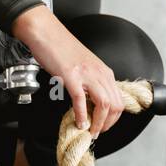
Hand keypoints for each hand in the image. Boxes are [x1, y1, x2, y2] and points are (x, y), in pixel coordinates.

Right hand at [12, 6, 125, 138]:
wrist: (46, 32)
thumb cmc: (62, 50)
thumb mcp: (85, 67)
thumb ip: (91, 83)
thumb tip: (90, 104)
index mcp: (104, 72)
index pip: (119, 100)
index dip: (113, 118)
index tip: (103, 126)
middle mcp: (100, 73)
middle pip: (116, 105)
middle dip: (108, 124)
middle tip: (97, 132)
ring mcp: (86, 74)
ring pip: (104, 104)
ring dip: (98, 123)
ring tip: (90, 131)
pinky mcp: (70, 76)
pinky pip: (80, 100)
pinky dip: (81, 115)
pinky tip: (78, 123)